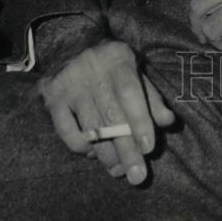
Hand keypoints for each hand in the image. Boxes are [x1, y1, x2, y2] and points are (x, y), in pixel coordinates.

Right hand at [38, 38, 174, 184]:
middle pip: (111, 115)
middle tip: (137, 176)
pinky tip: (94, 153)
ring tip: (119, 170)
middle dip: (126, 149)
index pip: (130, 92)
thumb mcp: (135, 70)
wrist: (70, 44)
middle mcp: (92, 68)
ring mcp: (69, 83)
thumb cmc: (112, 65)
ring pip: (91, 127)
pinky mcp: (52, 98)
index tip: (148, 148)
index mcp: (118, 58)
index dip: (140, 121)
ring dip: (107, 155)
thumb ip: (151, 97)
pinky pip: (67, 132)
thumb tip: (168, 122)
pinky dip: (83, 148)